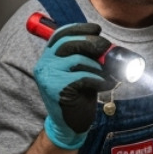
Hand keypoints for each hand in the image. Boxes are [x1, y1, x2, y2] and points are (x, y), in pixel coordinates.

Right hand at [33, 22, 115, 149]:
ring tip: (108, 75)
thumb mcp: (83, 72)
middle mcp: (44, 64)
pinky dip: (98, 80)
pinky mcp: (56, 89)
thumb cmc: (79, 97)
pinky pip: (82, 77)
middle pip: (69, 43)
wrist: (70, 124)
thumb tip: (107, 44)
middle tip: (106, 48)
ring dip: (98, 66)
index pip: (60, 34)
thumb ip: (88, 57)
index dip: (79, 28)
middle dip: (91, 42)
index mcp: (49, 57)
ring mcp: (48, 77)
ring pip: (77, 60)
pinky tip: (105, 85)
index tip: (96, 29)